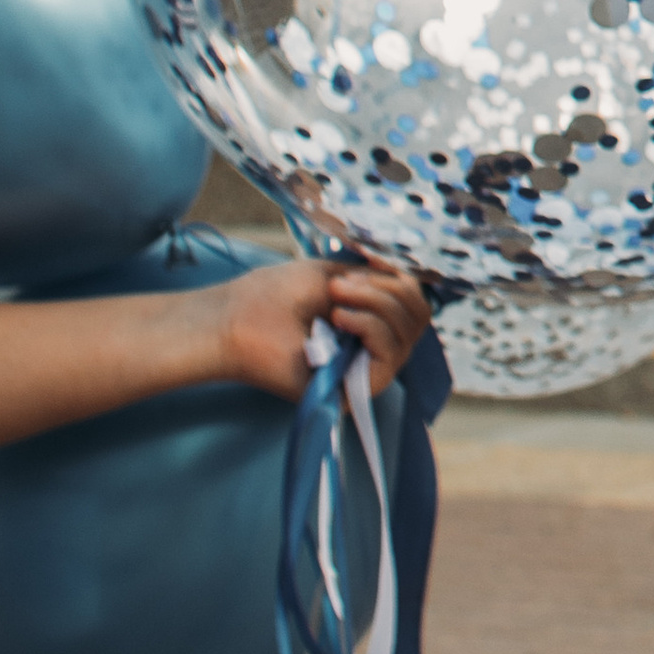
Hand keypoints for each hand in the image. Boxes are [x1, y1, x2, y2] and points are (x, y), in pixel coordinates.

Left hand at [213, 254, 433, 404]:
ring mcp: (366, 369)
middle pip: (418, 316)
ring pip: (408, 333)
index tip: (365, 264)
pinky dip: (371, 327)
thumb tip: (413, 278)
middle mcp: (373, 347)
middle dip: (388, 290)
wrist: (235, 321)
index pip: (414, 303)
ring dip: (376, 303)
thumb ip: (376, 278)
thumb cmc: (273, 297)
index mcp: (368, 320)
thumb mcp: (334, 273)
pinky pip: (391, 354)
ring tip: (334, 297)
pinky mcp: (356, 389)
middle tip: (341, 285)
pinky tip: (339, 317)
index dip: (401, 280)